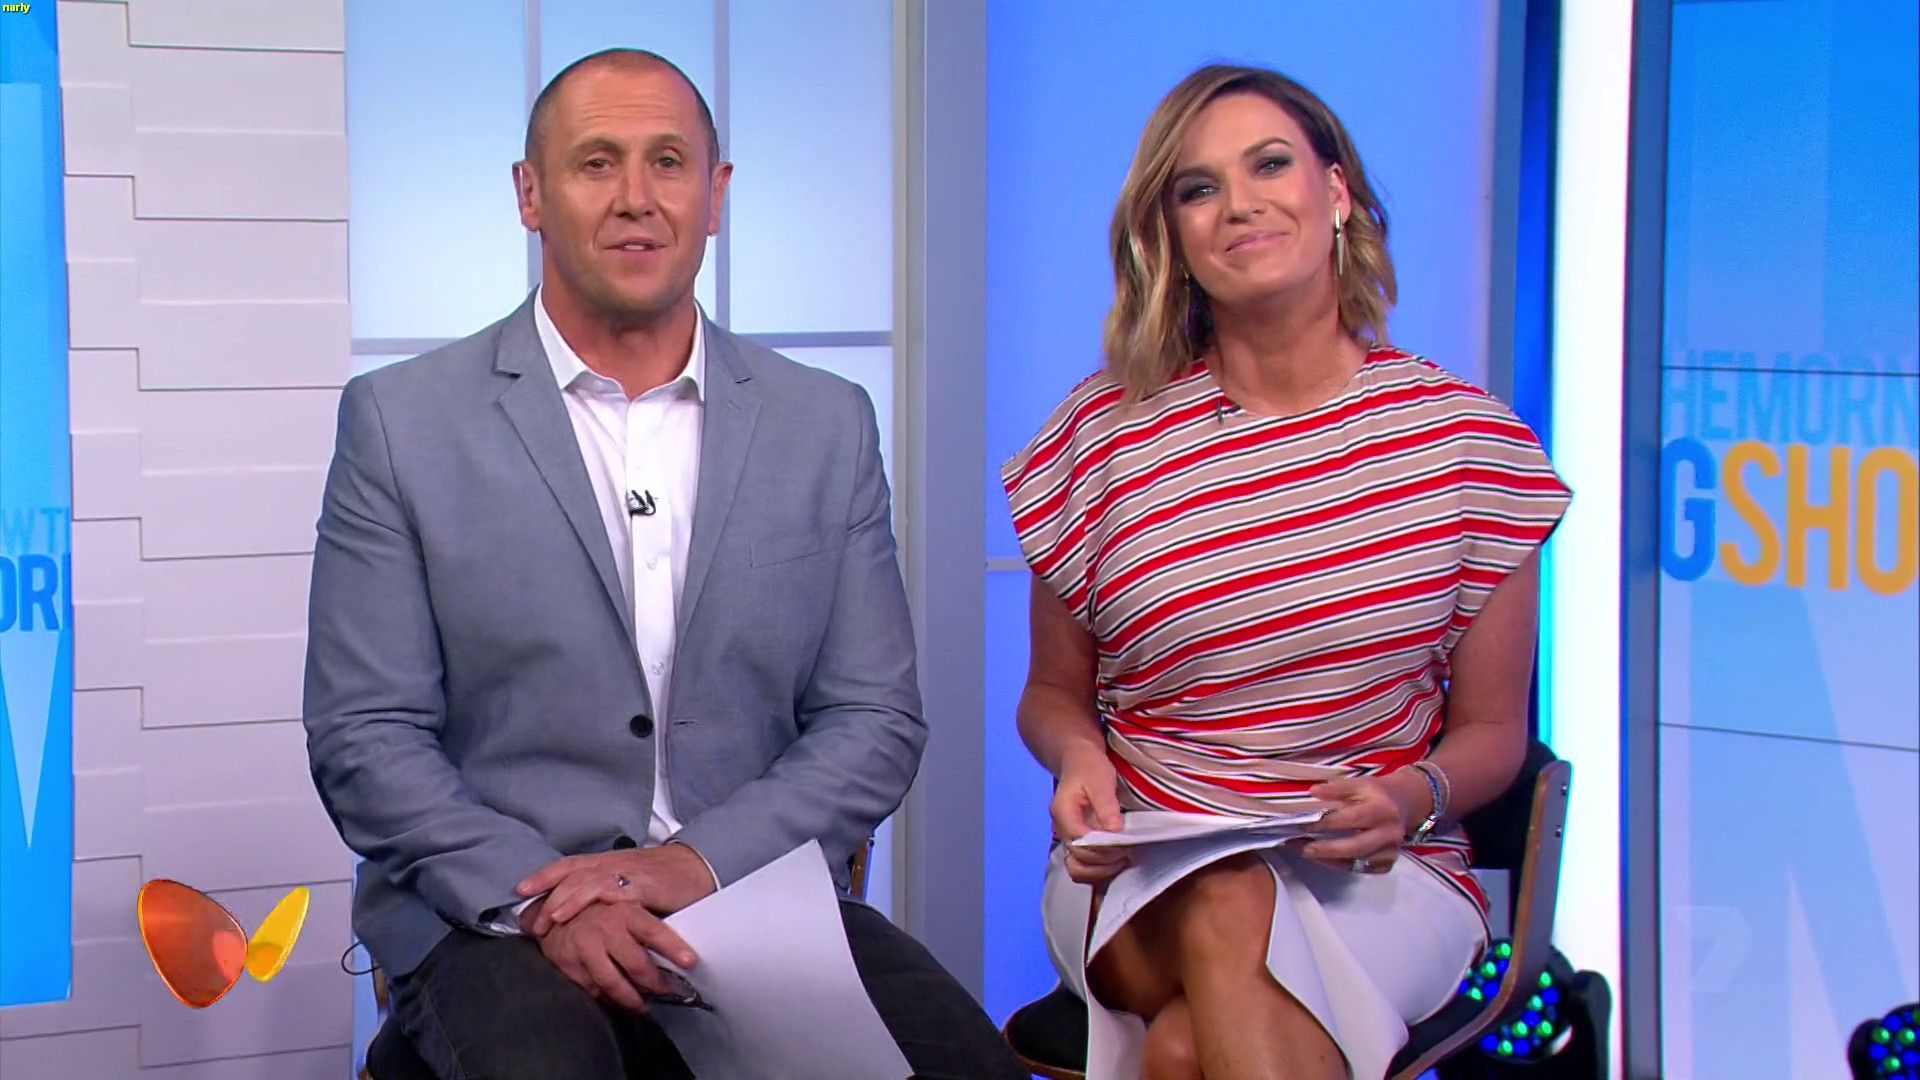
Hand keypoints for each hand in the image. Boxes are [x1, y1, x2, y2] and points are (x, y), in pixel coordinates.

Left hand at [518, 844, 717, 935]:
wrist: (698, 870)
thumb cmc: (666, 881)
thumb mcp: (632, 884)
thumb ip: (611, 894)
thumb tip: (587, 916)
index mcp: (608, 862)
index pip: (569, 865)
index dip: (544, 876)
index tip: (520, 890)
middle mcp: (611, 863)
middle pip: (569, 872)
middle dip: (545, 893)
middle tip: (529, 920)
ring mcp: (624, 872)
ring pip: (583, 881)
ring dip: (562, 901)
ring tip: (547, 922)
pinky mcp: (638, 885)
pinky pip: (607, 891)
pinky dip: (588, 902)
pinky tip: (579, 915)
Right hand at [529, 898, 699, 1014]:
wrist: (554, 911)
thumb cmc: (601, 912)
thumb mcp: (626, 907)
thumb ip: (647, 925)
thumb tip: (679, 949)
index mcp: (626, 911)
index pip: (654, 931)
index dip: (673, 948)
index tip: (690, 962)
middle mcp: (606, 927)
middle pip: (636, 964)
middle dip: (655, 983)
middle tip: (667, 991)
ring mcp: (585, 945)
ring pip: (613, 982)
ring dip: (631, 999)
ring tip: (643, 1005)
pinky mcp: (568, 962)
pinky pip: (593, 989)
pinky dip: (608, 999)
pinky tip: (617, 1000)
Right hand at [1052, 745, 1130, 885]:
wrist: (1078, 760)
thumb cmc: (1089, 767)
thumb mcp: (1100, 780)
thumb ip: (1106, 806)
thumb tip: (1115, 831)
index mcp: (1064, 815)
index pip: (1080, 844)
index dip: (1104, 849)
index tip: (1126, 844)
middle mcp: (1062, 831)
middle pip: (1078, 862)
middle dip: (1105, 862)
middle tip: (1128, 852)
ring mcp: (1069, 839)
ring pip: (1078, 870)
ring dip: (1101, 871)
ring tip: (1123, 859)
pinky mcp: (1078, 843)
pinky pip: (1084, 866)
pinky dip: (1099, 870)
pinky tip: (1116, 860)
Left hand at [1300, 773, 1426, 873]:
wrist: (1405, 803)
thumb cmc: (1376, 793)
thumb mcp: (1360, 784)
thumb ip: (1337, 788)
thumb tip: (1313, 792)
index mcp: (1383, 810)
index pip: (1352, 819)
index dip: (1327, 822)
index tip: (1304, 823)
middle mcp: (1390, 833)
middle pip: (1355, 847)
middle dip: (1327, 849)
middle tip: (1303, 848)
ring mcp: (1391, 852)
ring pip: (1356, 862)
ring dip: (1329, 860)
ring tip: (1307, 852)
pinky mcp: (1388, 864)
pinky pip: (1360, 870)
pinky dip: (1340, 866)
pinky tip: (1324, 858)